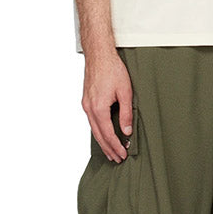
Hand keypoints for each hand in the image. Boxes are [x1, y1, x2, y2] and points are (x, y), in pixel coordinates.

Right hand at [81, 49, 134, 163]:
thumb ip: (126, 113)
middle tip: (117, 159)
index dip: (115, 146)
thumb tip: (126, 131)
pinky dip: (98, 130)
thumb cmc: (112, 69)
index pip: (107, 134)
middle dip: (108, 148)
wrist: (99, 54)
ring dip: (102, 141)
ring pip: (93, 128)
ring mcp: (86, 104)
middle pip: (98, 135)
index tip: (122, 155)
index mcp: (99, 108)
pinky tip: (103, 133)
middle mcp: (89, 108)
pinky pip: (91, 120)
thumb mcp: (125, 91)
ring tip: (111, 151)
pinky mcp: (86, 100)